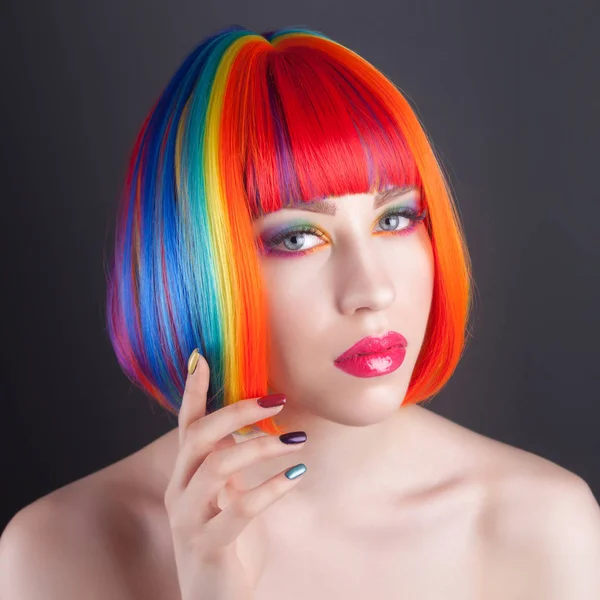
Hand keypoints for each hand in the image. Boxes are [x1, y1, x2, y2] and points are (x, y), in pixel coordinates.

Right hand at [164, 349, 306, 599]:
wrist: (214, 598)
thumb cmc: (225, 536)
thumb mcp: (224, 492)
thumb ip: (228, 458)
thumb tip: (249, 420)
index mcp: (184, 474)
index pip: (185, 425)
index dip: (192, 392)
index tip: (202, 358)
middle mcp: (179, 490)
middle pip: (200, 437)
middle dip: (238, 412)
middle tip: (276, 401)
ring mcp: (189, 518)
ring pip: (218, 467)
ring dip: (261, 448)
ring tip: (296, 441)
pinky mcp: (209, 544)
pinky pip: (240, 509)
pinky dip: (271, 488)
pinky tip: (296, 477)